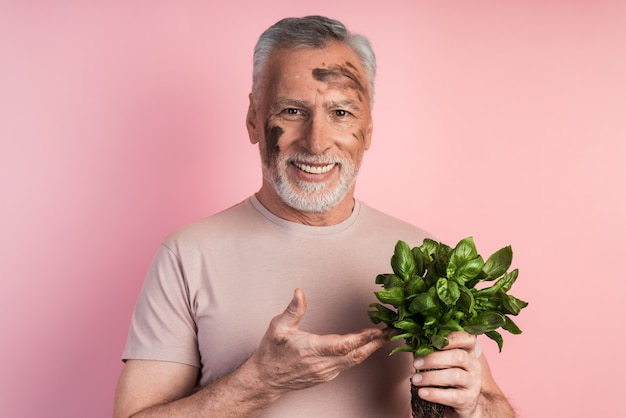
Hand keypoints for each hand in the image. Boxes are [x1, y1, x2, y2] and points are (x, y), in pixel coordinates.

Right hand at [249, 288, 391, 393]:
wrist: (266, 379)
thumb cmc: (272, 352)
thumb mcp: (278, 327)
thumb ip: (293, 310)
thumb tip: (300, 292)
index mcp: (312, 350)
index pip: (343, 345)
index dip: (363, 337)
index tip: (379, 329)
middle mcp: (323, 364)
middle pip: (356, 354)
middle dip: (377, 342)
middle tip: (394, 330)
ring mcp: (327, 372)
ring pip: (355, 360)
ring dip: (372, 348)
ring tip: (387, 335)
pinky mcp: (328, 375)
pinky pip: (350, 365)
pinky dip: (362, 354)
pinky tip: (369, 346)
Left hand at [410, 332, 481, 417]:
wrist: (461, 402)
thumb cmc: (447, 376)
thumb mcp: (444, 361)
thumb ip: (433, 350)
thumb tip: (413, 342)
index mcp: (468, 351)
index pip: (467, 338)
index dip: (453, 337)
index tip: (432, 339)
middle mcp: (473, 365)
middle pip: (458, 356)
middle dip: (434, 359)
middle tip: (415, 363)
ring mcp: (473, 383)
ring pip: (455, 376)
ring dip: (431, 377)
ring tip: (415, 379)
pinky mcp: (468, 399)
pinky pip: (452, 396)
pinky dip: (435, 394)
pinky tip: (422, 392)